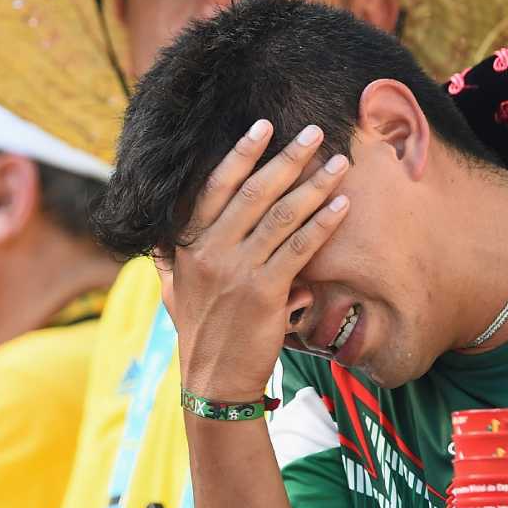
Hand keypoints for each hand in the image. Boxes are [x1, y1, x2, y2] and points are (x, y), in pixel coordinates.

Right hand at [160, 120, 351, 399]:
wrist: (213, 380)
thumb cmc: (200, 331)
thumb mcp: (175, 288)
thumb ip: (174, 257)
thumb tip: (165, 235)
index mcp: (188, 245)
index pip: (214, 187)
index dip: (240, 154)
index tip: (262, 127)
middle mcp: (211, 251)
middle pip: (254, 192)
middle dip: (287, 157)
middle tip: (313, 131)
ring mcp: (238, 271)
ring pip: (282, 216)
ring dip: (314, 184)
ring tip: (339, 162)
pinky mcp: (265, 292)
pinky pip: (299, 248)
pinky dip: (323, 223)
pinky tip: (342, 205)